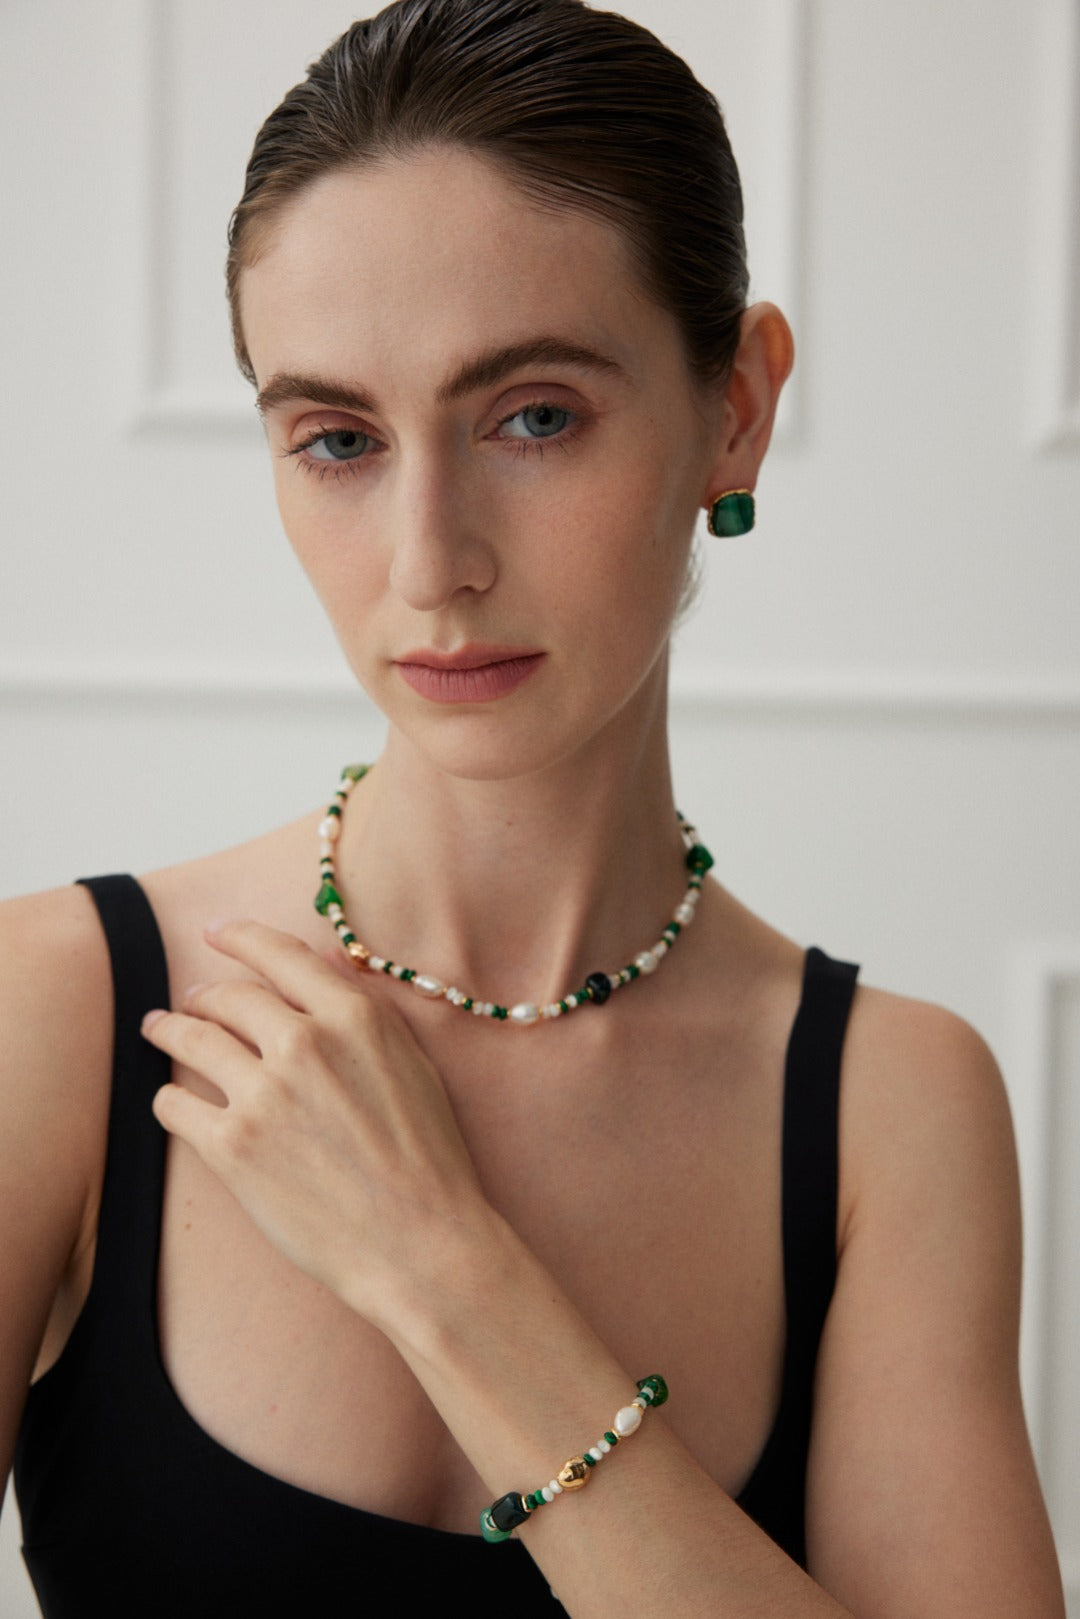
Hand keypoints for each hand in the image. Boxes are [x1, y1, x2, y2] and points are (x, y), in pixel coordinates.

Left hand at [141, 920, 490, 1329]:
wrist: (419, 1243)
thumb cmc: (428, 1158)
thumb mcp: (413, 1064)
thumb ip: (363, 1008)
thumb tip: (324, 961)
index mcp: (355, 1017)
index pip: (280, 954)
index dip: (239, 937)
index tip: (216, 933)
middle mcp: (305, 1044)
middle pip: (228, 996)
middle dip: (202, 994)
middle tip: (189, 1000)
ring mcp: (264, 1094)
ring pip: (191, 1039)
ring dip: (167, 1029)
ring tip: (157, 1029)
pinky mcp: (233, 1147)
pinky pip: (175, 1105)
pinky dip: (168, 1098)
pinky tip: (171, 1101)